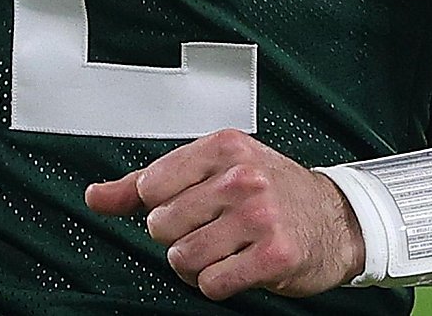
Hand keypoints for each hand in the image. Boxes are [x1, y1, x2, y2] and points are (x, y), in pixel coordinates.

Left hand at [86, 129, 364, 300]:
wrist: (335, 219)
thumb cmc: (268, 191)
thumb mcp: (209, 172)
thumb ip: (146, 184)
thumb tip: (96, 197)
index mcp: (223, 147)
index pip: (151, 185)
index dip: (162, 206)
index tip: (187, 205)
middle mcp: (242, 177)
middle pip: (162, 225)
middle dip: (178, 237)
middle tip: (210, 231)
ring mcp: (260, 216)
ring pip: (183, 257)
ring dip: (196, 264)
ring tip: (222, 251)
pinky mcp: (274, 256)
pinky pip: (212, 283)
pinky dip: (216, 283)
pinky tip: (238, 267)